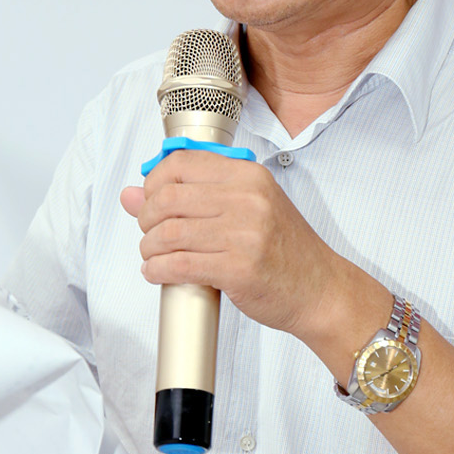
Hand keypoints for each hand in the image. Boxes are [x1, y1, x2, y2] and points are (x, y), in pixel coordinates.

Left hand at [120, 148, 352, 342]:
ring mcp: (245, 233)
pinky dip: (158, 270)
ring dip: (149, 248)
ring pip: (169, 233)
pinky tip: (157, 273)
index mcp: (248, 176)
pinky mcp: (239, 268)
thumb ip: (194, 197)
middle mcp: (247, 198)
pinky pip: (180, 265)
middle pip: (168, 197)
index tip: (149, 201)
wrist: (321, 289)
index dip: (153, 182)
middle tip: (148, 234)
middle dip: (145, 219)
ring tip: (152, 257)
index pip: (181, 163)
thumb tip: (132, 194)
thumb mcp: (248, 209)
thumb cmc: (286, 251)